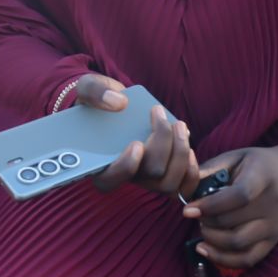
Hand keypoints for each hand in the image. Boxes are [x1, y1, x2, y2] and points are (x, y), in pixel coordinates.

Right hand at [75, 75, 199, 197]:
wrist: (115, 104)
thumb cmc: (98, 100)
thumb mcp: (87, 87)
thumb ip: (95, 91)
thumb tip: (119, 103)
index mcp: (98, 162)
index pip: (109, 180)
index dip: (125, 167)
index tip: (136, 144)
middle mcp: (123, 176)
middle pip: (149, 175)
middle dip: (162, 146)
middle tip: (160, 116)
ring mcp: (144, 179)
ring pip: (168, 183)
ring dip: (179, 153)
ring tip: (179, 125)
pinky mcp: (164, 177)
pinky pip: (182, 188)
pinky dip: (190, 171)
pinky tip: (188, 147)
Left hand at [184, 135, 277, 268]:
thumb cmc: (261, 164)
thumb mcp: (237, 156)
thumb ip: (211, 168)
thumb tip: (185, 185)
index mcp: (262, 177)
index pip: (238, 196)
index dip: (210, 205)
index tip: (188, 209)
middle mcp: (272, 205)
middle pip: (233, 222)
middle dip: (205, 222)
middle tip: (194, 215)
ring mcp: (275, 226)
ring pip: (238, 244)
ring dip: (211, 240)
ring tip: (202, 228)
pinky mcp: (274, 241)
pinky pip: (248, 259)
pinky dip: (224, 259)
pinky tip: (205, 250)